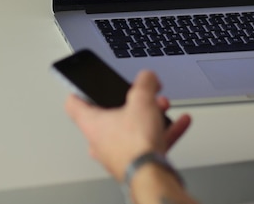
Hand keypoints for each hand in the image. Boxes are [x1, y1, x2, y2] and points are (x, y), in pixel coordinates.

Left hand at [65, 70, 190, 180]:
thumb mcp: (142, 100)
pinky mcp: (134, 164)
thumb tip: (147, 76)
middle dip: (130, 103)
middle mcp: (100, 141)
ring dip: (148, 116)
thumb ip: (145, 83)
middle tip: (141, 95)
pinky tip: (179, 123)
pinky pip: (147, 143)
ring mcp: (116, 155)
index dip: (79, 91)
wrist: (152, 177)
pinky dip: (162, 132)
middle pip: (110, 115)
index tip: (85, 86)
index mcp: (92, 123)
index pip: (74, 104)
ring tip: (162, 107)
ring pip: (131, 129)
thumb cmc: (136, 145)